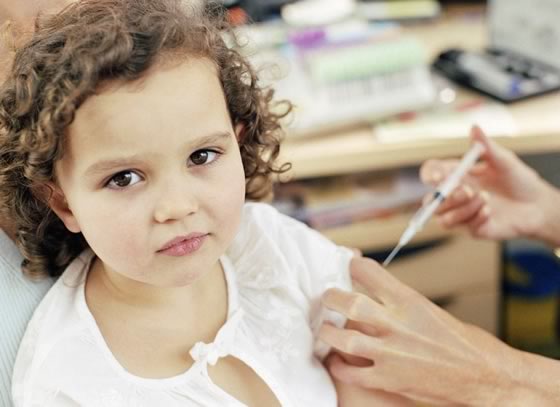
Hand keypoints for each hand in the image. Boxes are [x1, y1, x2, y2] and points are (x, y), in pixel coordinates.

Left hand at [319, 257, 521, 405]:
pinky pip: (351, 373)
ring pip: (343, 339)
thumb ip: (402, 304)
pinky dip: (339, 366)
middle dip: (331, 298)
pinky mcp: (390, 381)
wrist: (488, 379)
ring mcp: (392, 355)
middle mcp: (399, 325)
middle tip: (327, 298)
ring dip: (329, 333)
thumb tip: (377, 296)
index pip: (370, 272)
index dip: (352, 266)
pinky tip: (338, 361)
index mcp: (411, 302)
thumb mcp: (433, 312)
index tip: (345, 265)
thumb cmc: (467, 344)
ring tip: (326, 329)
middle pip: (349, 303)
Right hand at [420, 126, 558, 242]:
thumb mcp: (504, 160)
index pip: (431, 173)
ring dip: (463, 209)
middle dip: (445, 197)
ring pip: (444, 218)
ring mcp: (462, 213)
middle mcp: (455, 196)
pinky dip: (476, 218)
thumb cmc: (519, 180)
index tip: (439, 176)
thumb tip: (474, 127)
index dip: (430, 174)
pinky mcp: (473, 229)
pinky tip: (490, 212)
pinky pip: (465, 228)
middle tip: (467, 190)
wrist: (538, 204)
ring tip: (486, 199)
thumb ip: (486, 146)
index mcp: (457, 175)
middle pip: (431, 201)